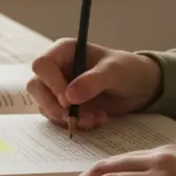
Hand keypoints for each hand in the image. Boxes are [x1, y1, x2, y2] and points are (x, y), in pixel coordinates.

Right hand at [27, 38, 163, 130]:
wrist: (139, 87)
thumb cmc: (127, 70)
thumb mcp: (114, 72)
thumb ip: (93, 81)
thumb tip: (69, 97)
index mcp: (64, 51)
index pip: (42, 65)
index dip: (51, 83)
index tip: (68, 100)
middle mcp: (56, 68)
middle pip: (35, 86)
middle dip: (54, 106)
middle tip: (74, 118)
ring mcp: (57, 87)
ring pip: (44, 105)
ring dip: (66, 118)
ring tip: (95, 120)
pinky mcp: (63, 105)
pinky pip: (56, 117)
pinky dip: (74, 123)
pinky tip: (97, 120)